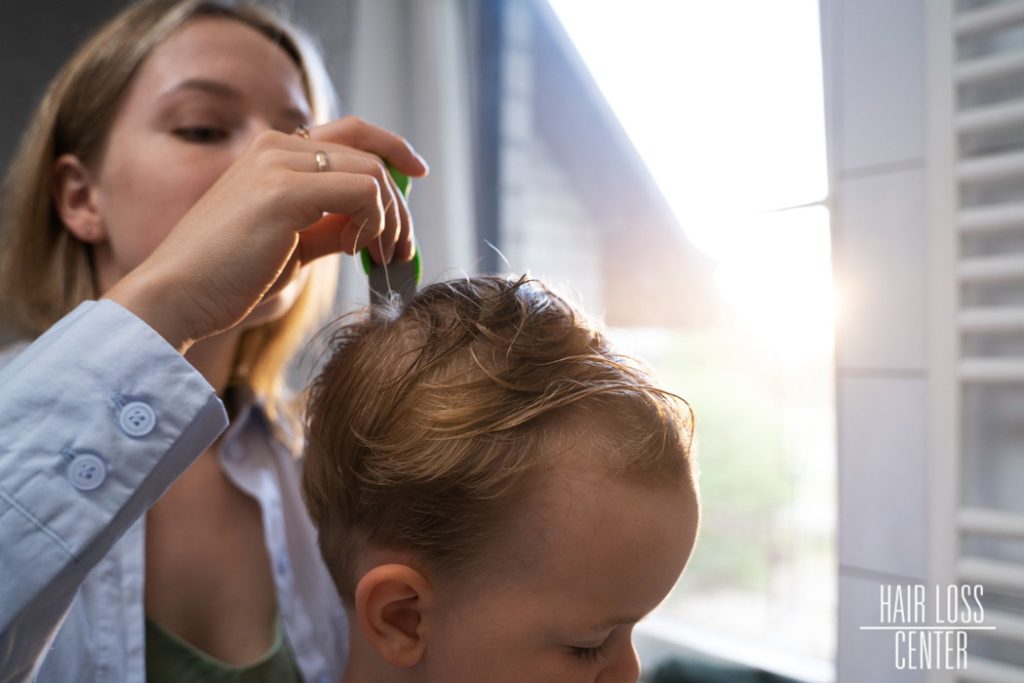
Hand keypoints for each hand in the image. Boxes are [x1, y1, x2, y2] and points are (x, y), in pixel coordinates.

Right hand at [104, 117, 427, 352]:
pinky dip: (374, 222)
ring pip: (372, 172)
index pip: (352, 133)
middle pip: (370, 151)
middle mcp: (276, 147)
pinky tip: (354, 250)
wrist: (176, 297)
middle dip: (400, 203)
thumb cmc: (228, 280)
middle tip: (402, 249)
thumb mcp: (291, 247)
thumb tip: (367, 226)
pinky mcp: (282, 190)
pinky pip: (362, 190)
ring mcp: (277, 163)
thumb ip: (327, 226)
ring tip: (380, 256)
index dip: (393, 149)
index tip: (417, 176)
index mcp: (274, 154)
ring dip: (391, 219)